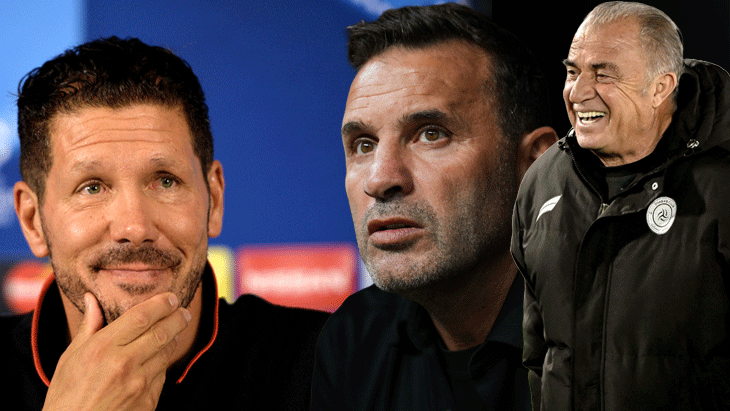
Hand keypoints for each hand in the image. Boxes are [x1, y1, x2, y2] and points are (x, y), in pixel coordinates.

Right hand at [43, 292, 191, 410]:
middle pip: (162, 332)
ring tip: (174, 330)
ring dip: (173, 339)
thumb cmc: (66, 396)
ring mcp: (138, 384)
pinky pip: (162, 374)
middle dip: (177, 318)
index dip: (160, 304)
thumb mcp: (69, 358)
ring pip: (166, 353)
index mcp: (102, 348)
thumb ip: (88, 327)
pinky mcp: (148, 401)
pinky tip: (160, 356)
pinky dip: (163, 362)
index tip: (170, 297)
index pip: (141, 317)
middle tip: (183, 310)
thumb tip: (92, 299)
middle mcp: (123, 364)